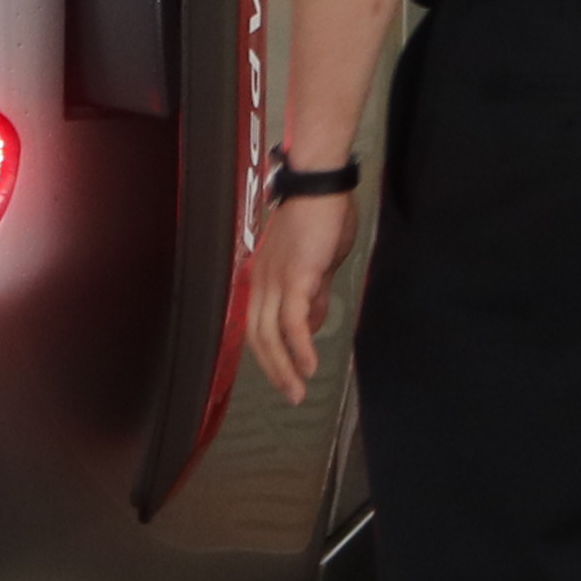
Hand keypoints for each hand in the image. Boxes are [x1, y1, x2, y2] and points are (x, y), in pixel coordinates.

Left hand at [244, 186, 346, 403]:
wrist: (321, 186)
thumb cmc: (321, 216)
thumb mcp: (318, 263)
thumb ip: (314, 294)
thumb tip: (312, 325)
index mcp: (265, 276)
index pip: (259, 324)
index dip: (270, 353)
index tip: (285, 375)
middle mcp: (262, 280)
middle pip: (258, 337)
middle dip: (274, 370)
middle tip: (291, 393)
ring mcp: (276, 279)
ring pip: (270, 335)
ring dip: (284, 367)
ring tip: (298, 390)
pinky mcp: (295, 277)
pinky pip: (292, 320)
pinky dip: (299, 346)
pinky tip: (309, 365)